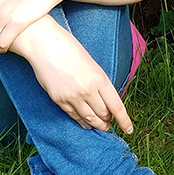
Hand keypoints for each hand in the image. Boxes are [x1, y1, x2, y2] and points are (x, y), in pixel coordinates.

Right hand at [16, 18, 133, 133]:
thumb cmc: (69, 49)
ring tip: (101, 126)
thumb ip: (99, 82)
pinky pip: (74, 116)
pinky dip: (82, 121)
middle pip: (104, 114)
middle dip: (108, 120)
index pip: (116, 106)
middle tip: (110, 122)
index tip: (128, 129)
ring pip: (90, 118)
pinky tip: (86, 124)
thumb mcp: (92, 64)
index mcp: (100, 79)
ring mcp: (73, 97)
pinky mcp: (59, 100)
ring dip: (97, 124)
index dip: (124, 120)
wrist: (45, 45)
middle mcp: (88, 90)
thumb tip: (105, 99)